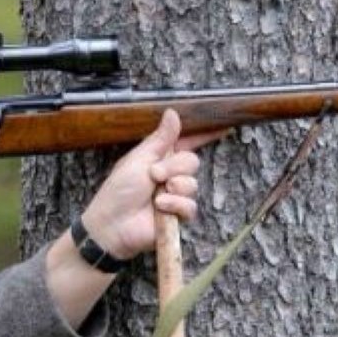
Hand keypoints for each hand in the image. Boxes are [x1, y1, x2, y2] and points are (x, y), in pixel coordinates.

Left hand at [79, 110, 217, 260]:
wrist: (113, 223)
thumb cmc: (120, 190)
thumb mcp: (140, 159)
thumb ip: (161, 138)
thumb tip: (172, 112)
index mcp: (161, 157)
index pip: (187, 142)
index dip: (204, 135)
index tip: (224, 127)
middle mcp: (171, 175)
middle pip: (192, 162)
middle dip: (175, 167)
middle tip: (154, 174)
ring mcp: (176, 196)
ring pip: (192, 184)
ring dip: (174, 188)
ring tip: (156, 196)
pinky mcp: (179, 215)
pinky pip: (191, 206)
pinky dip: (175, 205)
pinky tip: (160, 207)